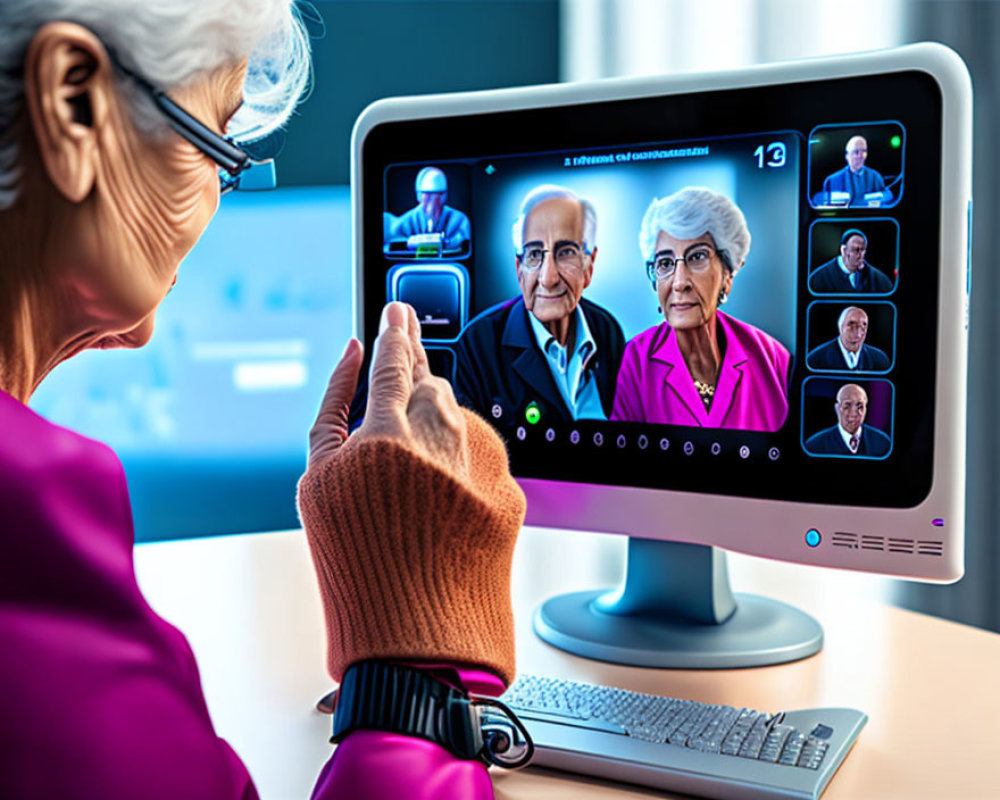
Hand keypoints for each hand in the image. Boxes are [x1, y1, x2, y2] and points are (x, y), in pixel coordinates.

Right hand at [299, 300, 524, 685]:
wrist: (417, 646)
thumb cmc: (355, 571)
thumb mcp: (316, 487)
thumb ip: (332, 411)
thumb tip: (353, 354)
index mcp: (385, 437)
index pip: (395, 360)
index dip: (396, 332)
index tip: (398, 311)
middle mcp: (442, 443)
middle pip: (433, 383)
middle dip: (418, 380)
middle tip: (404, 384)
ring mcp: (483, 468)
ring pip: (462, 419)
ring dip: (439, 426)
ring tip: (413, 472)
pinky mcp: (512, 495)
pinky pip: (489, 457)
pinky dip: (467, 463)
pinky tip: (442, 495)